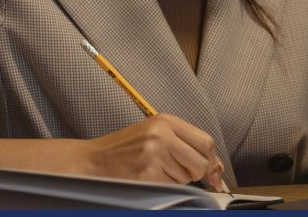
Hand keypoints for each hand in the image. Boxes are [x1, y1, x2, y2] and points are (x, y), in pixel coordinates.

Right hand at [78, 113, 224, 189]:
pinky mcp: (147, 173)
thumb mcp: (155, 135)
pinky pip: (171, 187)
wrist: (91, 161)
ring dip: (175, 180)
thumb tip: (216, 168)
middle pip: (200, 162)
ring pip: (186, 177)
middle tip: (175, 171)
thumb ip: (184, 144)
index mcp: (166, 121)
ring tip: (154, 170)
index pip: (206, 141)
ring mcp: (154, 153)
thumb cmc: (123, 150)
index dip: (211, 160)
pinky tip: (147, 178)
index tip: (212, 172)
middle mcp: (161, 134)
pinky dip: (163, 187)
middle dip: (194, 173)